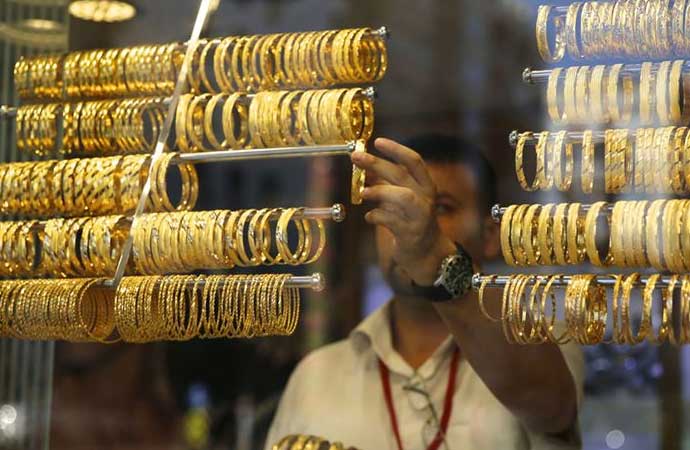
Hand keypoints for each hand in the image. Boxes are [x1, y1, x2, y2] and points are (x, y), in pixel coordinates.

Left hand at [351, 137, 456, 285]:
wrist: (426, 252)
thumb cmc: (411, 220)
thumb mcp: (405, 198)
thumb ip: (389, 184)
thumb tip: (364, 165)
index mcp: (426, 185)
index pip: (414, 161)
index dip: (396, 149)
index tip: (378, 141)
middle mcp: (425, 198)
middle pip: (402, 175)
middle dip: (377, 164)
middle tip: (356, 157)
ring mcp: (420, 216)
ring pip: (403, 197)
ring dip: (380, 191)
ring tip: (363, 193)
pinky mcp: (410, 233)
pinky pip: (391, 221)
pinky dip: (376, 216)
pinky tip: (369, 217)